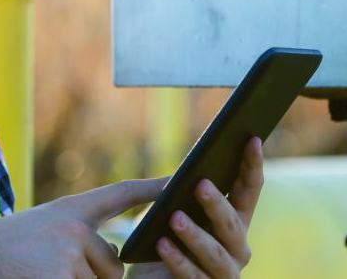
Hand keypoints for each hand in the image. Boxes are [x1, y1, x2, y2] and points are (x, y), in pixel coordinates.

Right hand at [0, 177, 168, 278]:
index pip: (118, 195)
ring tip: (38, 273)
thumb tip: (115, 262)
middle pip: (112, 265)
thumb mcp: (42, 233)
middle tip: (48, 267)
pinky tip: (37, 278)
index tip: (177, 179)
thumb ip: (78, 241)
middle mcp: (73, 228)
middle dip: (92, 276)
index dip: (149, 188)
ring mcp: (69, 256)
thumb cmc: (2, 252)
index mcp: (67, 211)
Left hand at [127, 136, 263, 277]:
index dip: (251, 165)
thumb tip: (182, 174)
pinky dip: (177, 259)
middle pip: (232, 223)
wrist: (152, 278)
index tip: (251, 139)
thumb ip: (180, 192)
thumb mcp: (172, 209)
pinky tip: (161, 243)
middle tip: (200, 184)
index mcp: (234, 221)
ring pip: (215, 253)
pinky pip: (193, 276)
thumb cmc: (165, 237)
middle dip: (217, 204)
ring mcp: (225, 272)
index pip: (248, 190)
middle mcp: (237, 247)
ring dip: (196, 235)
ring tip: (174, 217)